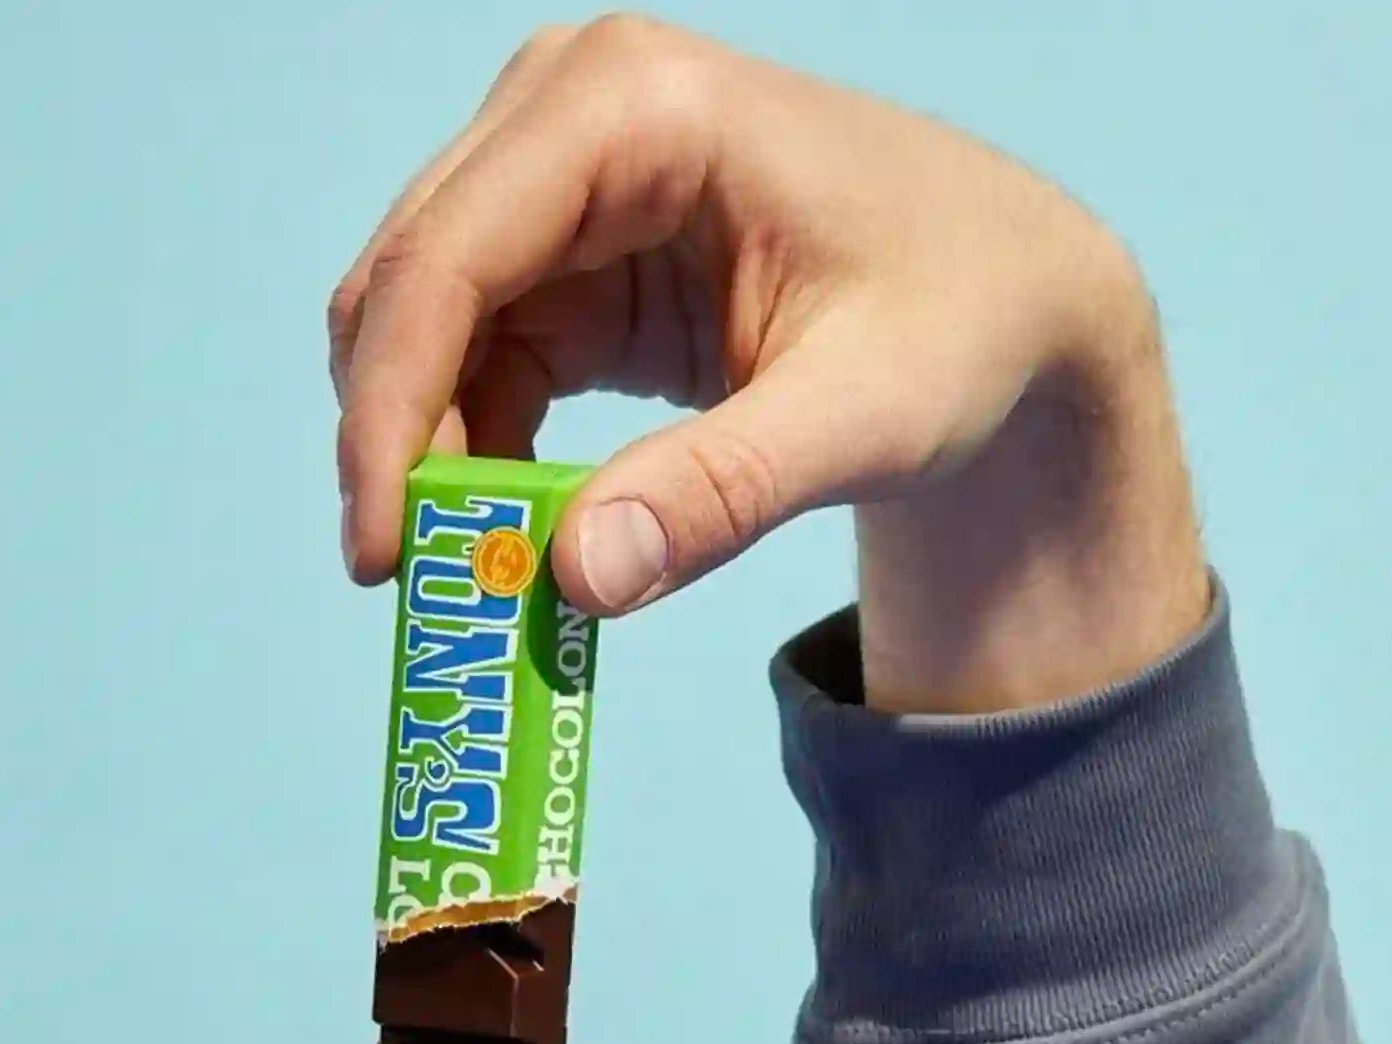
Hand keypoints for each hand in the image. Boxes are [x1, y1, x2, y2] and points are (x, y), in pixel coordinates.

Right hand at [329, 16, 1207, 712]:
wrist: (1006, 299)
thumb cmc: (959, 322)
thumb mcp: (864, 414)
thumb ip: (720, 492)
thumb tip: (572, 578)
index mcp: (633, 104)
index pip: (449, 259)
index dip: (390, 413)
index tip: (384, 556)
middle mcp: (569, 113)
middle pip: (409, 287)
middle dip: (396, 445)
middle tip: (418, 591)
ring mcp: (558, 180)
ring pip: (421, 329)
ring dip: (428, 457)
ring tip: (472, 577)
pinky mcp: (567, 258)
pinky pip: (472, 362)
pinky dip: (474, 454)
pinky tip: (515, 533)